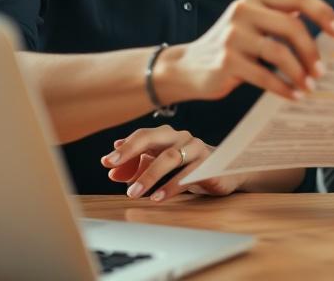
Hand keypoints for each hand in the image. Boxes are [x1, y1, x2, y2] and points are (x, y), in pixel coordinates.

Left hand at [101, 125, 242, 202]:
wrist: (227, 173)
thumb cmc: (189, 168)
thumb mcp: (161, 167)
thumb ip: (137, 167)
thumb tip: (112, 171)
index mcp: (168, 136)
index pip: (143, 136)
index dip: (124, 147)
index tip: (107, 161)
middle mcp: (182, 138)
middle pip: (154, 137)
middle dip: (131, 151)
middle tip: (113, 167)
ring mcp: (198, 149)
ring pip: (171, 157)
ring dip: (149, 175)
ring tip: (134, 192)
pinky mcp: (211, 166)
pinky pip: (190, 174)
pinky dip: (172, 186)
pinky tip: (159, 197)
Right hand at [159, 0, 333, 103]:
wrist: (187, 67)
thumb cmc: (232, 46)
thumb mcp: (255, 24)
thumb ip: (282, 20)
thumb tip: (329, 30)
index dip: (324, 13)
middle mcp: (243, 9)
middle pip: (292, 26)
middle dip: (312, 50)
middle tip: (323, 70)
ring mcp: (232, 34)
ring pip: (279, 52)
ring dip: (300, 73)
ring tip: (309, 86)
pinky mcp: (225, 60)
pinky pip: (264, 75)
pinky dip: (284, 87)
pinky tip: (293, 95)